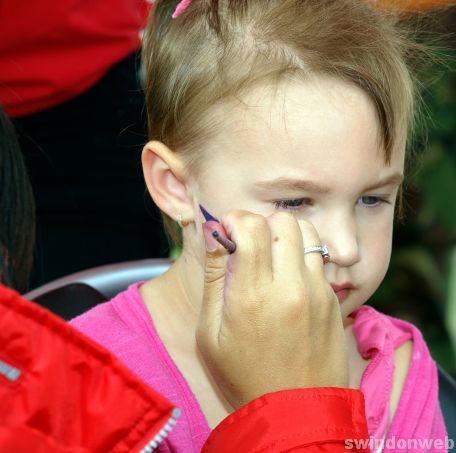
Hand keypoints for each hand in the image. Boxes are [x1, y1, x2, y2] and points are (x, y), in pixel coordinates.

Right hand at [196, 210, 348, 408]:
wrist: (295, 415)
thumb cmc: (244, 376)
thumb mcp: (211, 333)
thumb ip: (214, 277)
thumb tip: (214, 233)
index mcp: (253, 295)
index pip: (252, 226)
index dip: (235, 219)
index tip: (227, 231)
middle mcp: (291, 287)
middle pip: (284, 220)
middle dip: (262, 224)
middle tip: (250, 245)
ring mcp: (318, 293)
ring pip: (308, 233)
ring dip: (286, 236)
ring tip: (271, 259)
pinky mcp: (333, 302)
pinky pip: (319, 260)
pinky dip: (302, 258)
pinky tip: (289, 282)